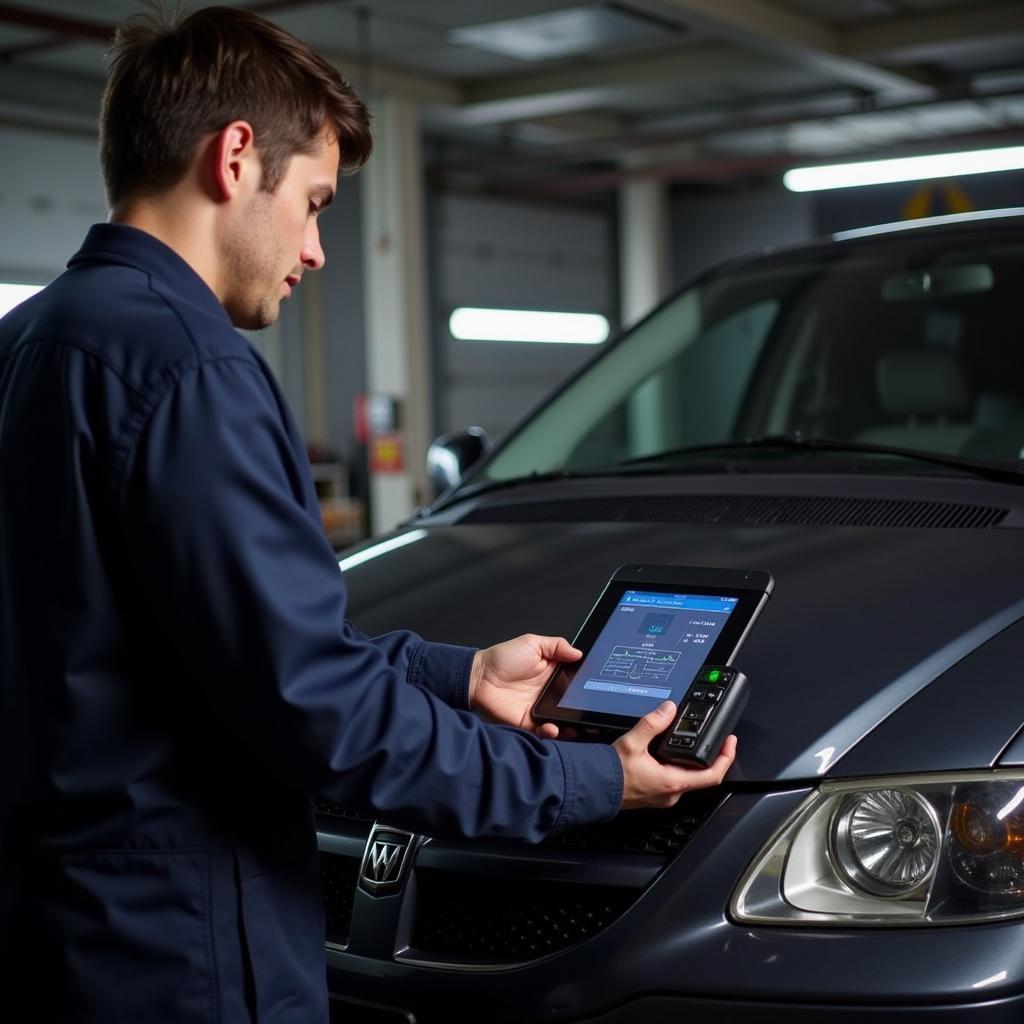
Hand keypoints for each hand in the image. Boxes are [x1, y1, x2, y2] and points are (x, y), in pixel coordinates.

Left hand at [469, 634, 581, 736]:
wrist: (479, 676)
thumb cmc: (502, 658)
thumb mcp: (532, 643)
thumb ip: (557, 645)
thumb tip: (579, 652)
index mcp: (553, 674)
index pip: (575, 682)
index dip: (586, 685)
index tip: (596, 688)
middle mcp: (549, 693)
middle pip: (573, 704)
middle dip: (583, 709)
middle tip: (592, 712)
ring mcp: (540, 709)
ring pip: (562, 721)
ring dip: (571, 725)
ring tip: (576, 725)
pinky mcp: (528, 723)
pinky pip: (543, 732)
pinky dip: (551, 733)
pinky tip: (553, 728)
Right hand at [614, 701, 736, 809]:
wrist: (592, 787)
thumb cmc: (611, 772)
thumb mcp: (633, 742)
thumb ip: (653, 723)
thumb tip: (668, 709)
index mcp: (673, 782)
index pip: (713, 774)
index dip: (726, 757)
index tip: (730, 742)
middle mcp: (672, 793)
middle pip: (702, 776)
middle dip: (710, 756)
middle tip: (715, 738)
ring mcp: (664, 795)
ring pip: (688, 777)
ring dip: (693, 761)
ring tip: (692, 742)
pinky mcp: (655, 794)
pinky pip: (675, 780)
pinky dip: (679, 766)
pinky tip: (669, 754)